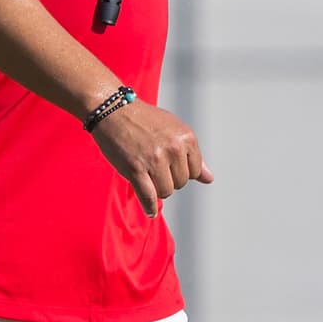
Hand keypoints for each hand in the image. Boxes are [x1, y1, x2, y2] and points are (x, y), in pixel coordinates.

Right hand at [90, 99, 213, 216]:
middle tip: (153, 166)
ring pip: (166, 192)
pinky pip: (148, 197)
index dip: (181, 171)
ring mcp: (155, 159)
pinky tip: (150, 211)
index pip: (194, 171)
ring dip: (157, 189)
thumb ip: (192, 156)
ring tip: (147, 176)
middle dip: (168, 179)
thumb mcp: (174, 131)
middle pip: (181, 183)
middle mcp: (174, 148)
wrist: (113, 110)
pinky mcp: (136, 169)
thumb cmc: (144, 120)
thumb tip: (209, 179)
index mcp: (186, 138)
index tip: (168, 164)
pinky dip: (149, 207)